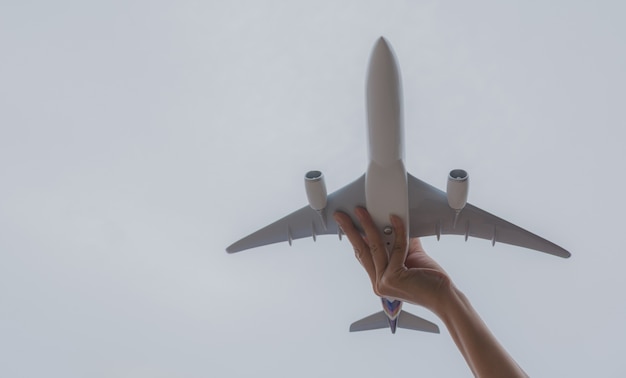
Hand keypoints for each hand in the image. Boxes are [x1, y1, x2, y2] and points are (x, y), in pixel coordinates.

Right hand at [334, 207, 451, 314]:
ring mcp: (384, 282)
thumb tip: (393, 222)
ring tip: (362, 212)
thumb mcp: (410, 258)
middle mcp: (379, 284)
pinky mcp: (393, 278)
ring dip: (368, 225)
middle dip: (350, 230)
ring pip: (374, 247)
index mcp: (380, 281)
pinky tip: (396, 219)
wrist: (445, 297)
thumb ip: (399, 243)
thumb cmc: (431, 281)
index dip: (355, 239)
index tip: (349, 226)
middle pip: (361, 251)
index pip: (363, 257)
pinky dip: (397, 231)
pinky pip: (395, 248)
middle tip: (342, 216)